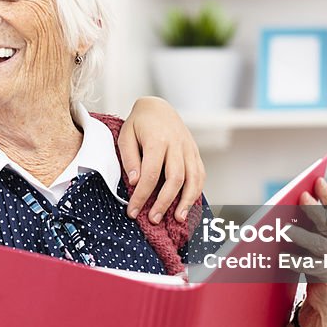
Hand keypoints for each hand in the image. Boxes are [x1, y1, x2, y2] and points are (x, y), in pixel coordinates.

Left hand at [119, 96, 204, 223]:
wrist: (158, 107)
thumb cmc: (139, 123)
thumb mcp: (126, 136)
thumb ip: (130, 159)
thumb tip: (135, 182)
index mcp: (157, 141)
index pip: (150, 175)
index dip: (142, 196)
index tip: (133, 211)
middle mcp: (176, 145)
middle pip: (175, 179)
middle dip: (165, 202)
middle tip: (154, 219)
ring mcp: (189, 148)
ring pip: (193, 178)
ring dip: (187, 201)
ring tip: (178, 218)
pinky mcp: (195, 152)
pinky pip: (200, 174)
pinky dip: (196, 191)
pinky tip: (188, 204)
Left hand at [288, 178, 326, 326]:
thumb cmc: (321, 259)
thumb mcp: (321, 237)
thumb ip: (315, 221)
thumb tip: (299, 200)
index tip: (317, 180)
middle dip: (315, 209)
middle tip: (302, 197)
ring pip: (318, 244)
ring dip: (301, 235)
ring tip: (285, 229)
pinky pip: (308, 266)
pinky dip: (294, 260)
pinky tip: (281, 256)